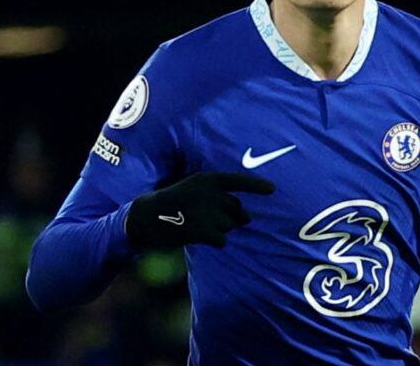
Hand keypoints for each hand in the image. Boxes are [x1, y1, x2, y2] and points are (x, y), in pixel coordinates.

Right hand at [125, 172, 274, 248]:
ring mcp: (206, 211)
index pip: (238, 181)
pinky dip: (215, 241)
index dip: (256, 186)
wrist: (145, 217)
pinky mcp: (201, 230)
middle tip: (210, 219)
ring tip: (196, 225)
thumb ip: (220, 198)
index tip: (273, 189)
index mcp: (207, 179)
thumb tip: (247, 219)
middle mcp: (209, 193)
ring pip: (229, 225)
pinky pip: (221, 239)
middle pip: (236, 208)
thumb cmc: (173, 203)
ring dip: (219, 229)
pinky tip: (199, 237)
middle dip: (230, 216)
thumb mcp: (194, 189)